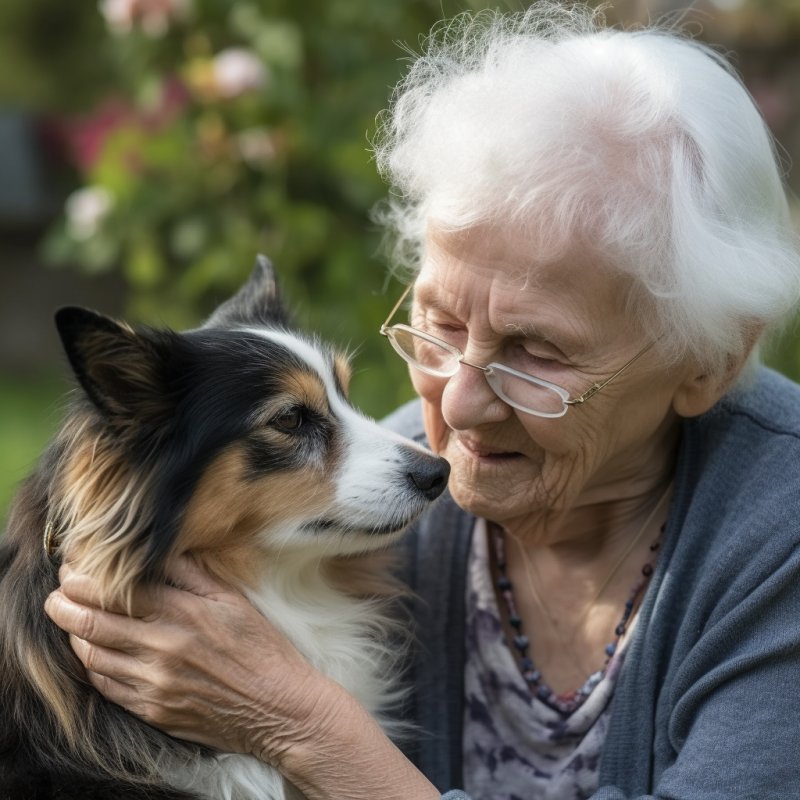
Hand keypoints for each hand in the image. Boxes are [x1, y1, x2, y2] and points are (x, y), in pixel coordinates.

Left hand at [43, 556, 328, 764]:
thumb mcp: (233, 600)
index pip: (116, 591)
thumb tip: (158, 552)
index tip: (73, 569)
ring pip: (93, 657)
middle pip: (93, 624)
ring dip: (72, 636)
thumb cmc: (261, 648)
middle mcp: (163, 648)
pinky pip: (107, 687)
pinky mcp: (152, 710)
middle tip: (56, 595)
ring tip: (70, 622)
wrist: (277, 707)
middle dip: (64, 605)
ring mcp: (154, 684)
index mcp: (184, 613)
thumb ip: (192, 574)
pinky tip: (93, 654)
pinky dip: (92, 667)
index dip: (84, 579)